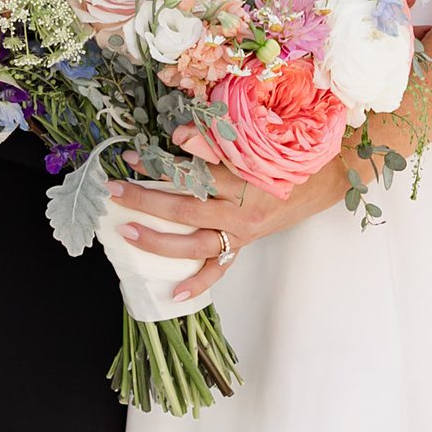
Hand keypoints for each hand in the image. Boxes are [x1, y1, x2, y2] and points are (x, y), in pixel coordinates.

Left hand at [107, 156, 337, 309]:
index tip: (132, 157)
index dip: (159, 166)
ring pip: (194, 244)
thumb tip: (179, 137)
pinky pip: (218, 270)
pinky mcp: (241, 248)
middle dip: (145, 202)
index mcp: (243, 181)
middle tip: (114, 192)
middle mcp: (241, 213)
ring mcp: (240, 235)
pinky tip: (173, 293)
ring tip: (126, 233)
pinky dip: (196, 283)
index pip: (193, 173)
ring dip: (157, 241)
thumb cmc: (281, 160)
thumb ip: (215, 142)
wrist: (317, 184)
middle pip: (185, 210)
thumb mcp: (253, 145)